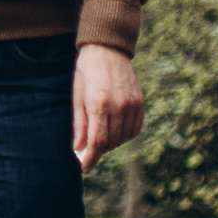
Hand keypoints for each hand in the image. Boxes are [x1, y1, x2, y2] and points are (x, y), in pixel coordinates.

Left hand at [73, 43, 142, 171]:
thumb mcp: (77, 97)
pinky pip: (135, 129)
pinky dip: (125, 135)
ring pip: (123, 138)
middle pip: (111, 142)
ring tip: (101, 135)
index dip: (91, 158)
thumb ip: (79, 126)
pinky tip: (115, 129)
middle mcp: (118, 106)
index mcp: (99, 104)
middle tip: (90, 149)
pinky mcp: (140, 102)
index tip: (85, 168)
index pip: (97, 142)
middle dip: (99, 150)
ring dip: (112, 143)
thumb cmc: (87, 73)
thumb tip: (79, 150)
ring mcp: (132, 104)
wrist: (107, 49)